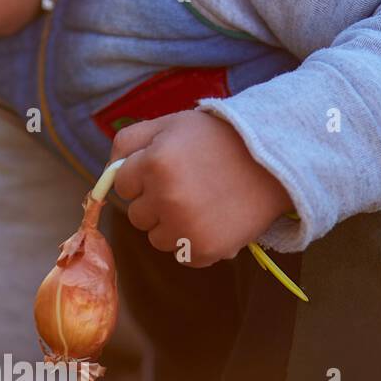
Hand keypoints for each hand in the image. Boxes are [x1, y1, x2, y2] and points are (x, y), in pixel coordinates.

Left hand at [111, 110, 290, 267]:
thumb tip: (105, 175)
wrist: (276, 161)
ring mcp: (185, 228)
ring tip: (203, 202)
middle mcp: (167, 198)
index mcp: (155, 163)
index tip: (167, 168)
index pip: (122, 185)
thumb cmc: (219, 139)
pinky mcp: (203, 251)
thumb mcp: (171, 124)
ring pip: (156, 238)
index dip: (143, 176)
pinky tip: (214, 219)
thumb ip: (129, 143)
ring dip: (172, 225)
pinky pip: (181, 255)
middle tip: (187, 185)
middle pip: (136, 216)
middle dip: (154, 202)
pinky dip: (193, 242)